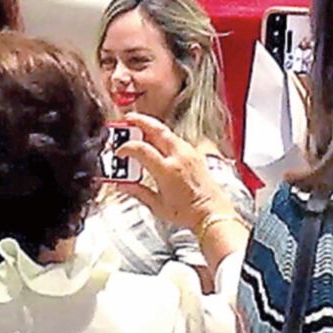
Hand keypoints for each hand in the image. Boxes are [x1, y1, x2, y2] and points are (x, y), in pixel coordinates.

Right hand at [115, 112, 235, 231]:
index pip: (141, 148)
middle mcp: (179, 157)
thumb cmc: (189, 213)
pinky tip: (157, 142)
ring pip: (168, 132)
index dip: (126, 147)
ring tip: (139, 128)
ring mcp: (189, 153)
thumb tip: (122, 185)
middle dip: (140, 121)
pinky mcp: (196, 155)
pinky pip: (176, 139)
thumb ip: (137, 192)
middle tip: (127, 119)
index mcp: (167, 170)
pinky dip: (163, 135)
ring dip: (152, 127)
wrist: (212, 213)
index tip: (119, 152)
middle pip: (157, 129)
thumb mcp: (157, 206)